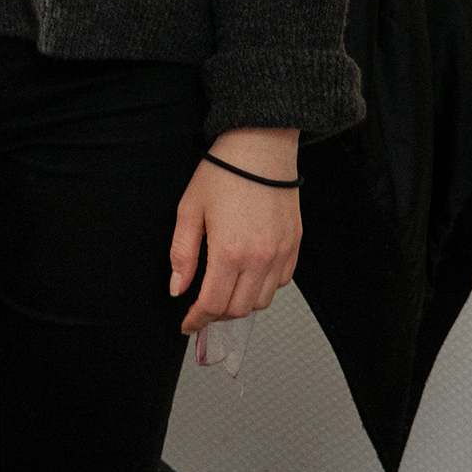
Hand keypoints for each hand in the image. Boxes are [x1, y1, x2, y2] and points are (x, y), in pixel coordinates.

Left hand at [170, 129, 301, 335]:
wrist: (260, 146)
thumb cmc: (223, 172)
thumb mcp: (190, 209)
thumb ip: (182, 254)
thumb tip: (177, 287)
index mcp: (229, 252)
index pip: (212, 304)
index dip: (197, 320)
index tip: (187, 325)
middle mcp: (259, 259)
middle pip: (238, 309)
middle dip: (217, 315)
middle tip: (201, 309)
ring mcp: (281, 253)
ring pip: (262, 301)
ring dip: (241, 304)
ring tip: (224, 293)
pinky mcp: (294, 245)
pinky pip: (281, 282)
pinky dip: (263, 288)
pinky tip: (248, 275)